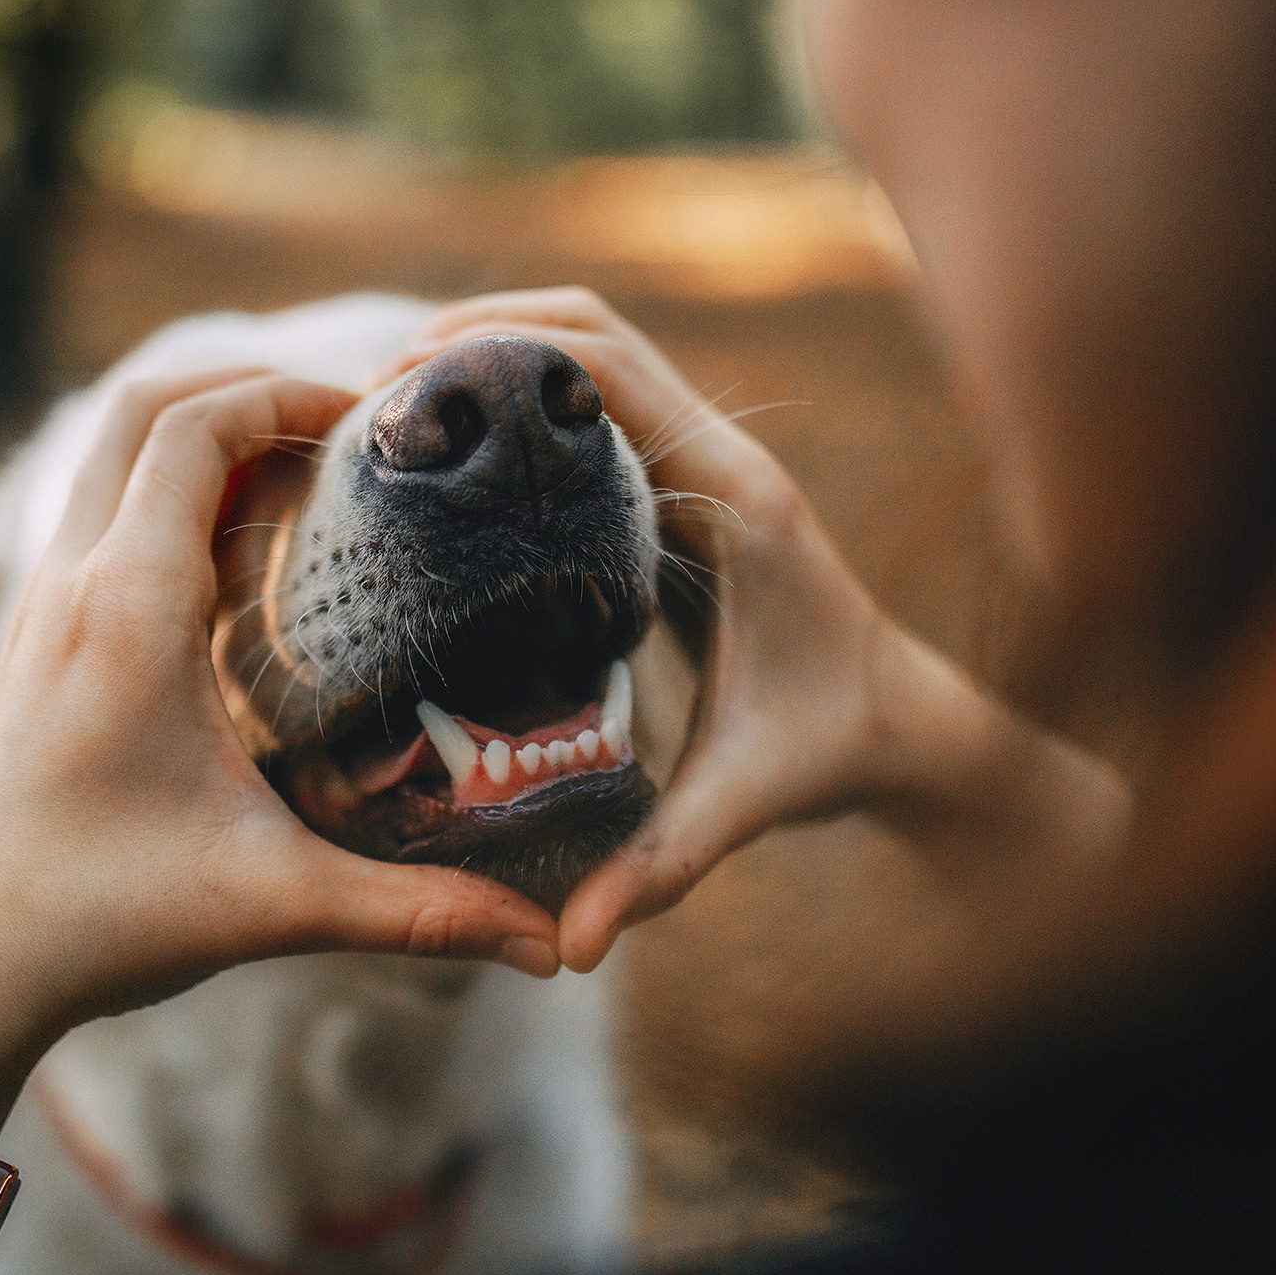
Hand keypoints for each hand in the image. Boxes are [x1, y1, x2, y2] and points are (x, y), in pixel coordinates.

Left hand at [0, 367, 562, 1274]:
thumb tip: (546, 946)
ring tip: (306, 476)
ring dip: (202, 435)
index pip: (192, 428)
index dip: (285, 393)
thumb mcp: (273, 904)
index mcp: (126, 611)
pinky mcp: (39, 641)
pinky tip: (242, 562)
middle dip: (244, 388)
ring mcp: (45, 609)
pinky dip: (169, 492)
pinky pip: (103, 515)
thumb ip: (417, 914)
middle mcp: (74, 586)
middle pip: (140, 407)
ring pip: (112, 457)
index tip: (371, 412)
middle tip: (343, 424)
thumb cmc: (99, 920)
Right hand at [386, 289, 911, 971]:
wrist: (903, 720)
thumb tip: (571, 943)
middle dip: (480, 337)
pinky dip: (525, 399)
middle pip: (593, 331)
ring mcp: (705, 458)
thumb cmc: (831, 745)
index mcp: (737, 501)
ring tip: (394, 411)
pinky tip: (456, 453)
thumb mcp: (746, 802)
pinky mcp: (683, 479)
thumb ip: (661, 863)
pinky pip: (597, 401)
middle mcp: (722, 459)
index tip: (405, 391)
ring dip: (499, 355)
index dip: (506, 353)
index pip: (614, 371)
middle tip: (373, 399)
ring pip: (594, 353)